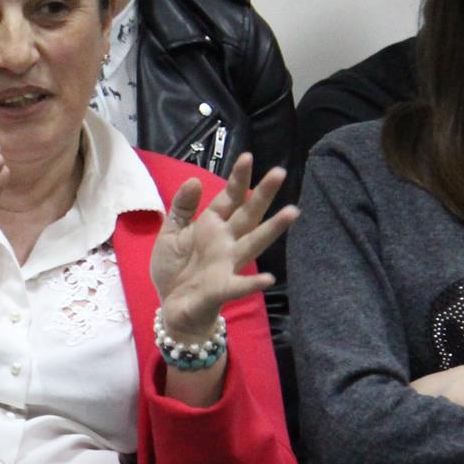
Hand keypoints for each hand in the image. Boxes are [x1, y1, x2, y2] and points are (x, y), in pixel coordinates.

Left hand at [149, 154, 295, 338]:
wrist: (171, 306)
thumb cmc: (175, 269)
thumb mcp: (171, 232)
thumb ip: (182, 207)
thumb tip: (194, 179)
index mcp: (212, 226)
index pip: (229, 198)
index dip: (238, 178)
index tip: (248, 157)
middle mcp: (226, 242)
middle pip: (248, 214)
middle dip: (263, 194)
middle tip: (280, 172)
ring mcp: (227, 264)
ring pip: (253, 243)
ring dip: (272, 229)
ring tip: (292, 213)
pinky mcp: (221, 288)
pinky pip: (239, 285)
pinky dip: (253, 282)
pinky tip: (269, 279)